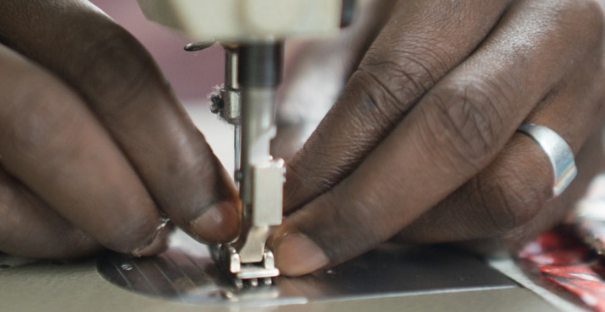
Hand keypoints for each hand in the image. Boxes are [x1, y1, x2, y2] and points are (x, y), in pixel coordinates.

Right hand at [0, 0, 239, 257]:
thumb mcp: (44, 36)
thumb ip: (111, 93)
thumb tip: (193, 183)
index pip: (102, 61)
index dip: (169, 143)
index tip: (210, 200)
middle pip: (41, 123)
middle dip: (121, 196)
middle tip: (159, 231)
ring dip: (69, 234)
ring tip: (102, 234)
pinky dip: (20, 242)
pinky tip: (50, 232)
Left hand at [270, 0, 604, 275]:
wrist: (538, 4)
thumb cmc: (439, 7)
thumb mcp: (371, 20)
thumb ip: (324, 85)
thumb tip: (287, 170)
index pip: (398, 80)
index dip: (334, 152)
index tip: (287, 199)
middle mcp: (554, 29)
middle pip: (459, 136)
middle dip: (368, 206)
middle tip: (308, 240)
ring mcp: (592, 89)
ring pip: (505, 188)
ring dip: (416, 223)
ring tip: (363, 220)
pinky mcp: (600, 146)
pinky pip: (530, 214)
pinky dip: (457, 230)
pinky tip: (414, 216)